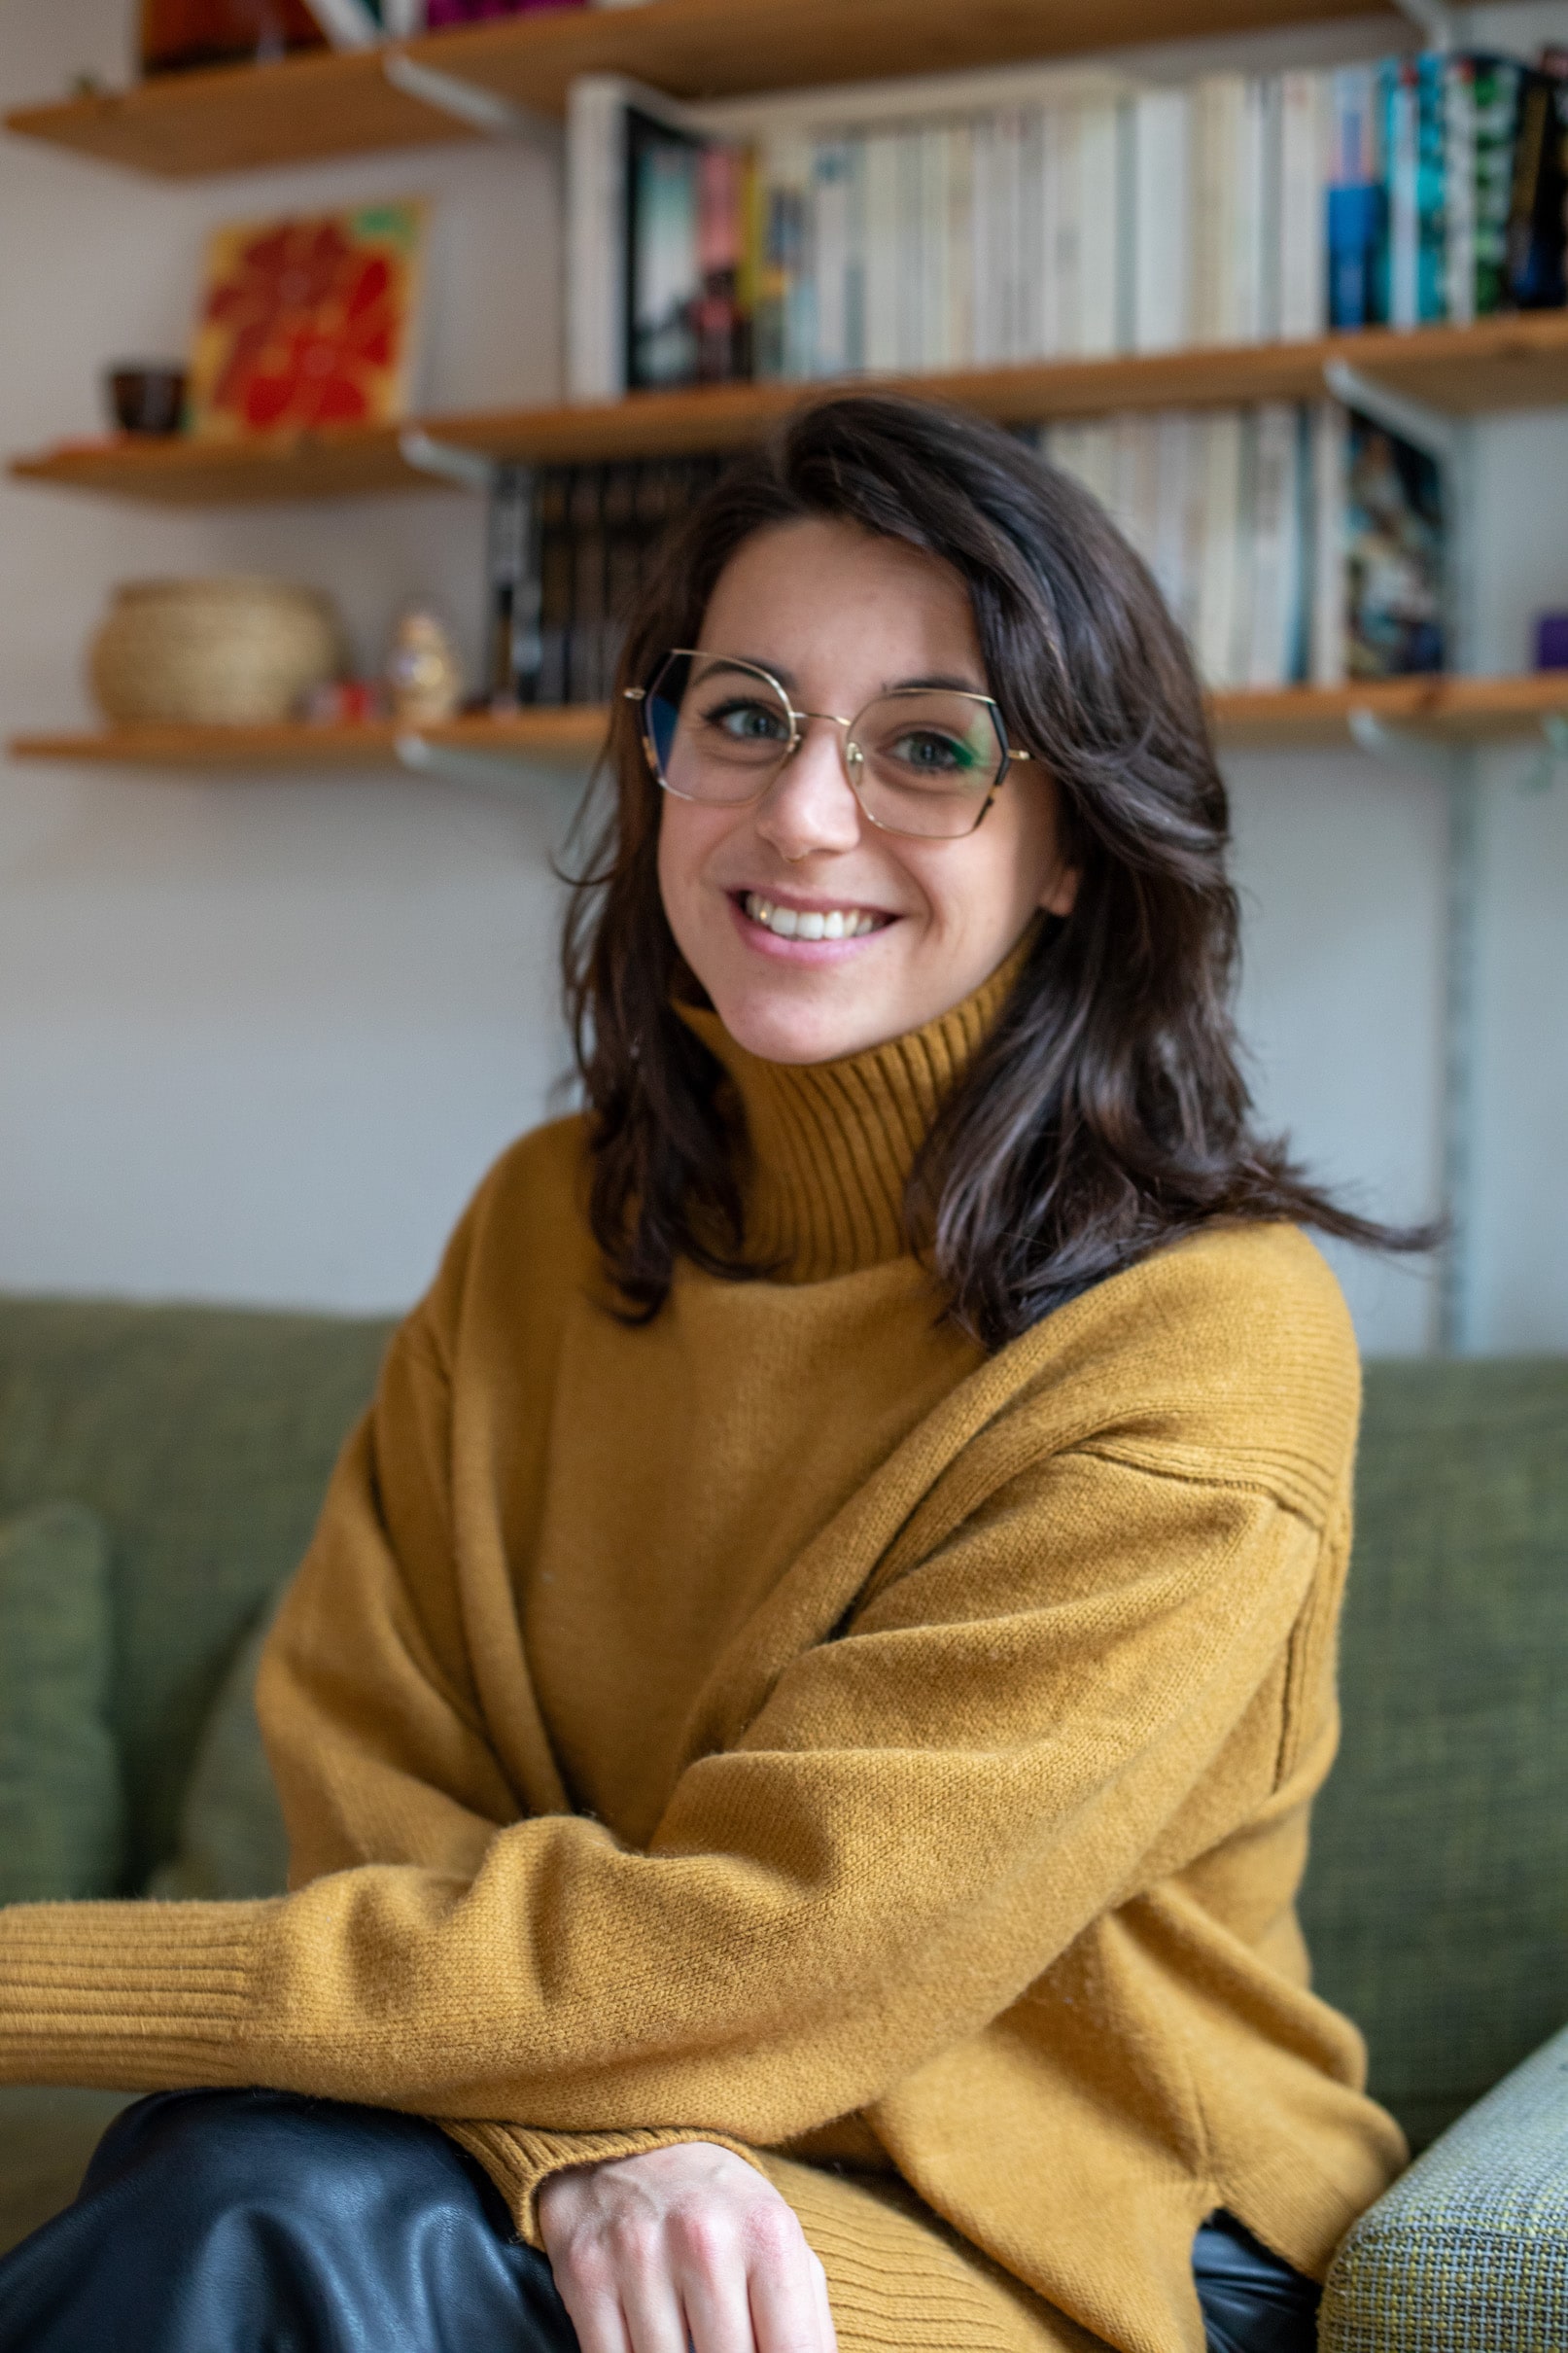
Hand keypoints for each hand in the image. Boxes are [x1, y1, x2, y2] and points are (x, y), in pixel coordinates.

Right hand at [537, 2139, 836, 2352]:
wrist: (637, 2143)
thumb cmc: (721, 2209)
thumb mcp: (780, 2245)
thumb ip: (808, 2320)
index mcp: (768, 2234)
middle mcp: (705, 2239)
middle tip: (721, 2347)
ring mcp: (639, 2255)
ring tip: (689, 2339)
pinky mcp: (585, 2272)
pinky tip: (648, 2341)